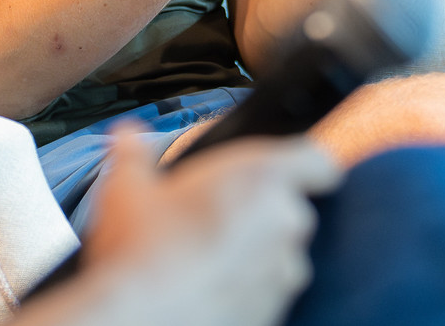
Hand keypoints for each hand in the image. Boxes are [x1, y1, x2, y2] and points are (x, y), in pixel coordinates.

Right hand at [70, 127, 339, 325]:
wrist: (143, 322)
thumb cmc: (143, 253)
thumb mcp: (127, 187)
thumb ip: (134, 152)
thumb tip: (127, 136)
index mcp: (262, 178)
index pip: (317, 160)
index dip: (302, 164)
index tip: (278, 169)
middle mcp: (284, 224)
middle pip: (289, 208)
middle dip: (257, 210)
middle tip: (214, 214)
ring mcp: (283, 274)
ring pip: (278, 252)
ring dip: (251, 251)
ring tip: (204, 254)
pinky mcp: (275, 312)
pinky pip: (267, 289)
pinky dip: (245, 285)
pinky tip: (207, 282)